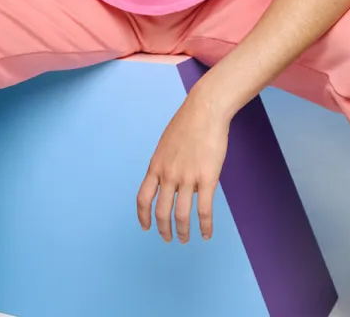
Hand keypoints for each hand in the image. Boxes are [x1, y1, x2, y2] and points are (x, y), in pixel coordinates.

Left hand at [136, 89, 229, 243]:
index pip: (143, 198)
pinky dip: (205, 226)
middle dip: (163, 229)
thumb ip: (165, 164)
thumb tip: (170, 180)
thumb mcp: (166, 144)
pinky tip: (206, 234)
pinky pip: (204, 210)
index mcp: (156, 165)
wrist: (205, 110)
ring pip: (181, 215)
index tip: (145, 227)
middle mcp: (168, 175)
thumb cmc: (187, 123)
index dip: (143, 216)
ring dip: (182, 232)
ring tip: (185, 239)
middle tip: (168, 239)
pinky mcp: (207, 179)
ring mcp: (187, 178)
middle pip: (161, 211)